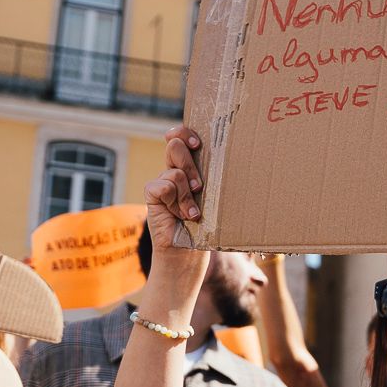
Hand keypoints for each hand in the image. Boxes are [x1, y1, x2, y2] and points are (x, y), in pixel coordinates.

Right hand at [143, 125, 211, 266]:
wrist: (188, 253)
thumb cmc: (207, 227)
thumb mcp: (215, 199)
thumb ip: (215, 179)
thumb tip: (234, 159)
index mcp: (190, 167)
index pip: (181, 137)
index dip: (185, 133)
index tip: (198, 143)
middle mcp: (174, 172)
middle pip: (175, 145)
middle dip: (190, 164)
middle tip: (199, 186)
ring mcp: (162, 184)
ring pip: (173, 172)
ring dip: (187, 193)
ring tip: (193, 211)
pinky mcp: (152, 197)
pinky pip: (161, 187)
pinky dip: (175, 202)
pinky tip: (183, 216)